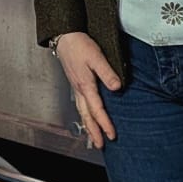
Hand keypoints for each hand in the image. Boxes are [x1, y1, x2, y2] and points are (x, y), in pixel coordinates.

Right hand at [54, 31, 121, 148]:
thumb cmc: (80, 45)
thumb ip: (107, 73)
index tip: (112, 134)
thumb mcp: (96, 57)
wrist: (65, 37)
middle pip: (87, 116)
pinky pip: (80, 106)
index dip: (105, 123)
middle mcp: (79, 90)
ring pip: (82, 112)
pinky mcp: (76, 84)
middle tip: (100, 144)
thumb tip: (117, 87)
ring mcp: (76, 88)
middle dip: (94, 131)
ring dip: (88, 126)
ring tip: (93, 138)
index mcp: (85, 85)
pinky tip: (87, 118)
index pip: (97, 110)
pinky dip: (84, 116)